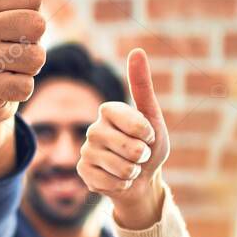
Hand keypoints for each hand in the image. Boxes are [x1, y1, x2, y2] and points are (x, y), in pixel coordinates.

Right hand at [0, 0, 46, 123]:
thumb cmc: (0, 43)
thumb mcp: (4, 7)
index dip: (33, 15)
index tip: (14, 27)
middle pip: (37, 25)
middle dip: (36, 42)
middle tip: (15, 50)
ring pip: (36, 57)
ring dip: (30, 68)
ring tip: (9, 68)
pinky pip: (26, 85)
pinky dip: (22, 89)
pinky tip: (3, 86)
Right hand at [76, 49, 169, 228]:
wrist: (142, 179)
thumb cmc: (149, 145)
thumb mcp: (153, 117)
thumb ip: (142, 86)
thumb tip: (137, 51)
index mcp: (108, 111)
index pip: (134, 122)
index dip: (147, 133)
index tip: (148, 135)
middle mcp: (93, 128)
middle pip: (130, 148)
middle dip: (143, 156)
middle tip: (139, 155)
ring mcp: (86, 151)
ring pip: (121, 168)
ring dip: (133, 172)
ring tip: (130, 167)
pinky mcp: (83, 173)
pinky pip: (110, 182)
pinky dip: (122, 185)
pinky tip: (118, 180)